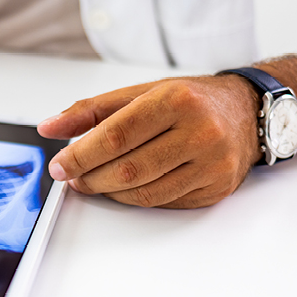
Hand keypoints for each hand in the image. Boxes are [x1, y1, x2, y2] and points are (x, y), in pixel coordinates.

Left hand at [37, 76, 261, 208]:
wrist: (246, 111)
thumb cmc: (191, 100)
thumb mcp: (141, 93)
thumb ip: (92, 110)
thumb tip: (50, 127)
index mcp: (176, 100)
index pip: (116, 136)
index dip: (81, 155)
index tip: (60, 166)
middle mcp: (199, 131)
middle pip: (128, 169)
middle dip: (91, 178)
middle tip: (74, 176)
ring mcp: (212, 164)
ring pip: (144, 193)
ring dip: (109, 192)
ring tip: (94, 181)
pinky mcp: (216, 188)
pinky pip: (164, 203)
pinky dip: (135, 198)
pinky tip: (125, 187)